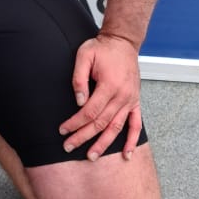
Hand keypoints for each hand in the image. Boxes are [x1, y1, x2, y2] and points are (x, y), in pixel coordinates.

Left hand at [61, 32, 142, 160]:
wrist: (123, 42)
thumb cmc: (102, 49)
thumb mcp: (84, 56)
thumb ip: (79, 79)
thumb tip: (79, 102)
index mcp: (109, 85)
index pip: (89, 112)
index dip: (75, 123)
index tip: (63, 130)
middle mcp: (122, 96)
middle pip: (100, 123)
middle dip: (83, 137)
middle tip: (68, 147)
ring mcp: (130, 101)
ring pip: (116, 128)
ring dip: (104, 144)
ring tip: (91, 156)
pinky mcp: (135, 102)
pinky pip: (136, 125)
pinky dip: (132, 141)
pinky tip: (127, 155)